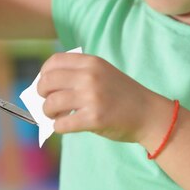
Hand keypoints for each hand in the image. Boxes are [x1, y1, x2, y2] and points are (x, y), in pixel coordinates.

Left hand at [37, 52, 162, 142]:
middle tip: (48, 103)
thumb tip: (45, 86)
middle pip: (47, 82)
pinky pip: (61, 124)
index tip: (45, 84)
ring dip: (48, 112)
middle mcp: (90, 77)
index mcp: (91, 62)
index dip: (43, 74)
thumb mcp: (103, 73)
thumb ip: (79, 74)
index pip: (54, 62)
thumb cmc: (122, 95)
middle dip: (41, 94)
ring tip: (56, 115)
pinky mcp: (93, 119)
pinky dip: (58, 127)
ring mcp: (91, 98)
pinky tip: (65, 125)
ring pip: (50, 103)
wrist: (148, 113)